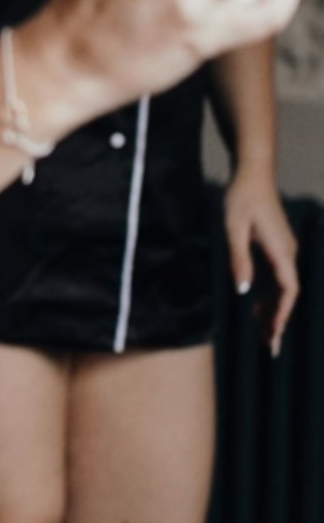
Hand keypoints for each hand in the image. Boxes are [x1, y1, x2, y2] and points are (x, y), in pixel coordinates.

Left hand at [225, 167, 299, 355]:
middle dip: (279, 321)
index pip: (289, 289)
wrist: (252, 174)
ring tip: (264, 339)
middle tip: (271, 349)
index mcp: (280, 251)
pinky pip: (274, 279)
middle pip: (287, 295)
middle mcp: (286, 253)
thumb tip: (243, 290)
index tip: (274, 333)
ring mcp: (282, 251)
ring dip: (274, 312)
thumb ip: (239, 259)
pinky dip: (267, 298)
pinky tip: (256, 312)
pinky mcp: (274, 249)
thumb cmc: (241, 198)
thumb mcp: (233, 228)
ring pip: (281, 289)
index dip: (282, 313)